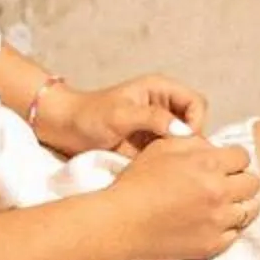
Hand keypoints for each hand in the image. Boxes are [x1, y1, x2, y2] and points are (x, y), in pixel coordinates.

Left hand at [45, 72, 209, 154]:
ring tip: (167, 166)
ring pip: (184, 140)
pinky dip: (169, 161)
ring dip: (180, 153)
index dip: (195, 122)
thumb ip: (152, 118)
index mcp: (161, 89)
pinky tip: (158, 170)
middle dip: (190, 141)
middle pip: (195, 122)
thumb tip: (183, 131)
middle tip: (176, 159)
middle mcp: (164, 105)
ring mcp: (157, 125)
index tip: (183, 143)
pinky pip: (169, 152)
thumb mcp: (121, 115)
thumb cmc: (88, 116)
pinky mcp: (149, 143)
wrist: (62, 128)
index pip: (197, 103)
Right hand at [100, 136, 259, 259]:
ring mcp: (218, 221)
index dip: (232, 159)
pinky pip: (236, 233)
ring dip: (239, 203)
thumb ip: (195, 143)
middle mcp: (220, 192)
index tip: (222, 165)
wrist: (119, 223)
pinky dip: (229, 227)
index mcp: (209, 164)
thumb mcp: (163, 148)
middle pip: (253, 183)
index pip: (243, 157)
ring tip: (223, 204)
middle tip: (224, 184)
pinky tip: (213, 222)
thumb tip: (215, 148)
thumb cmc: (136, 182)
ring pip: (251, 209)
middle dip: (240, 179)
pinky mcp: (213, 245)